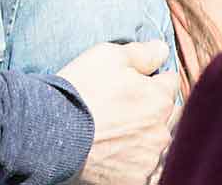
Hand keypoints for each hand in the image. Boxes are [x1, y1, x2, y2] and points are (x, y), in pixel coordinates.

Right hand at [60, 40, 183, 184]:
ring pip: (158, 144)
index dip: (152, 78)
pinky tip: (125, 156)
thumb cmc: (81, 89)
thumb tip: (163, 49)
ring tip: (120, 133)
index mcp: (159, 98)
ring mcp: (149, 157)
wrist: (52, 131)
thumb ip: (141, 52)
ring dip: (147, 137)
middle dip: (154, 109)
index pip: (169, 82)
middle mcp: (161, 130)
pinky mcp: (135, 179)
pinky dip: (141, 165)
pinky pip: (150, 172)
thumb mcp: (107, 56)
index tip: (135, 80)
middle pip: (167, 115)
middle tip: (125, 107)